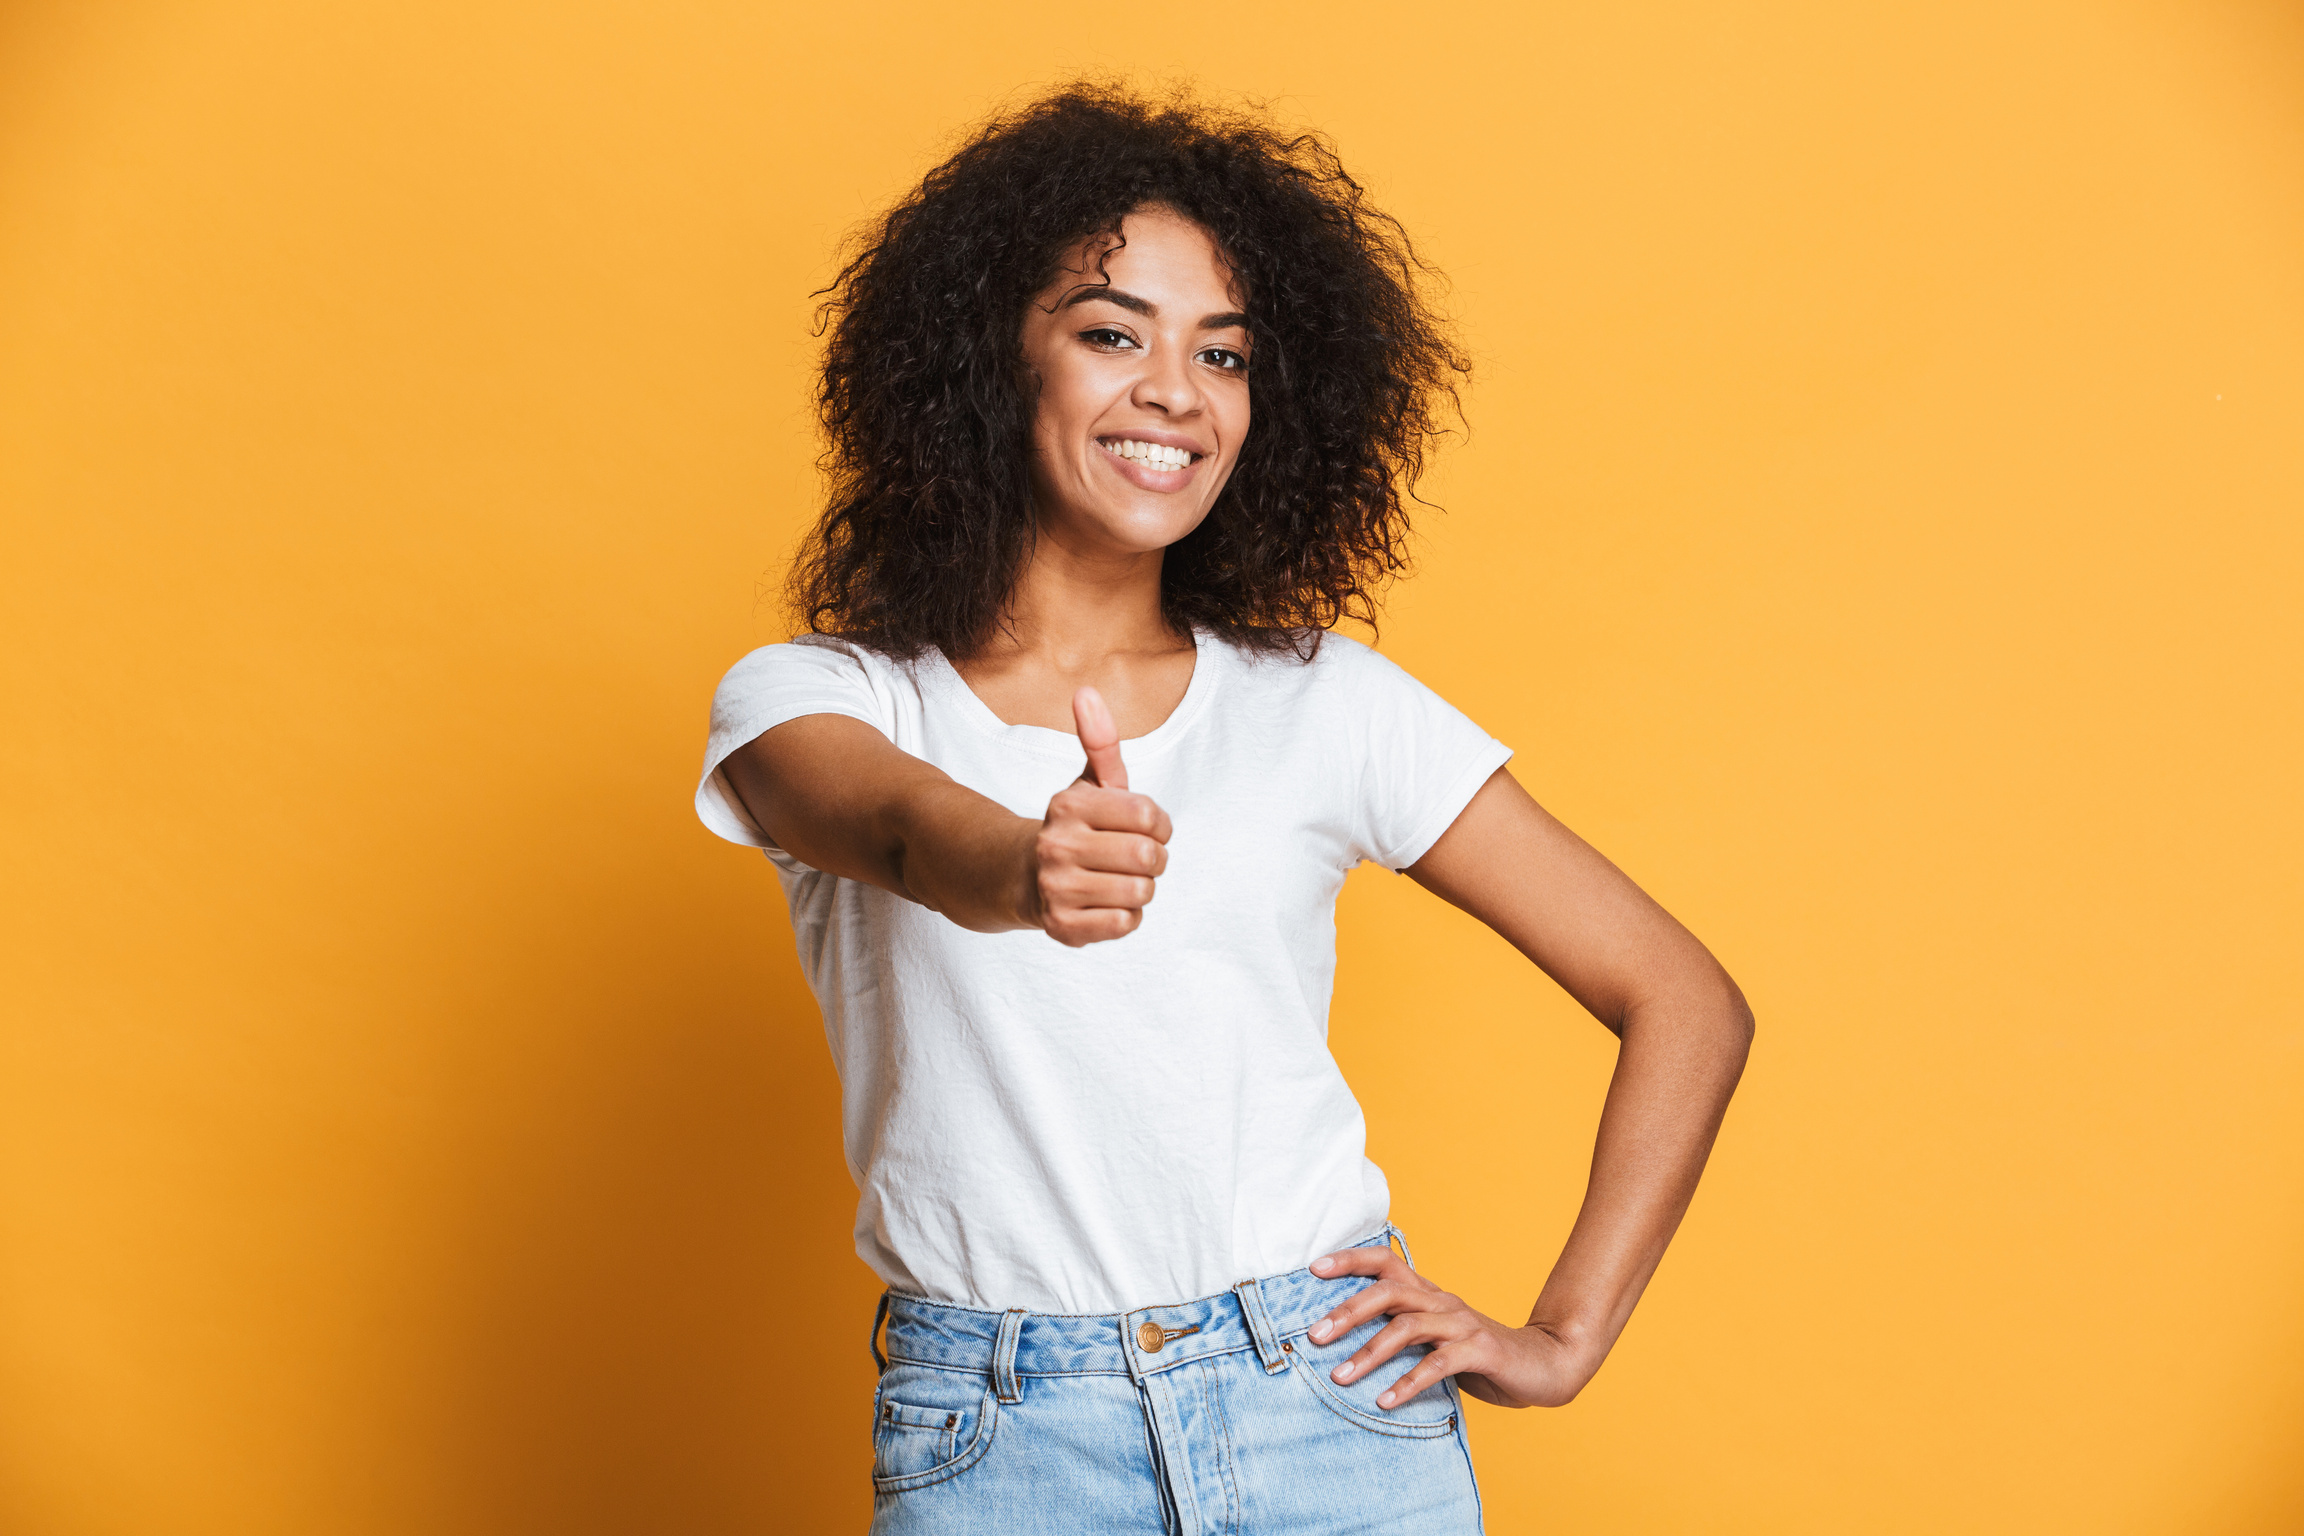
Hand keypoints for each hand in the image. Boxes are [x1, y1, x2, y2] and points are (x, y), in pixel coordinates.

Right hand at [1030, 687, 1171, 946]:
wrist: (1026, 876)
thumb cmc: (1077, 827)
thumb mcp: (1091, 783)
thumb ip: (1100, 741)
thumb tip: (1086, 691)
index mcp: (1069, 805)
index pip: (1151, 817)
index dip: (1160, 825)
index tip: (1145, 828)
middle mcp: (1057, 845)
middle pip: (1149, 858)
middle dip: (1154, 859)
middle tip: (1134, 857)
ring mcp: (1056, 888)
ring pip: (1140, 893)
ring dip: (1141, 889)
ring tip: (1118, 879)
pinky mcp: (1061, 927)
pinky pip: (1125, 924)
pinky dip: (1126, 916)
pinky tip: (1105, 902)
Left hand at [1306, 1245, 1602, 1409]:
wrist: (1544, 1365)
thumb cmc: (1479, 1356)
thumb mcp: (1435, 1339)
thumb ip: (1401, 1334)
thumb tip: (1345, 1343)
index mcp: (1429, 1293)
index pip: (1385, 1263)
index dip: (1350, 1260)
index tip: (1313, 1269)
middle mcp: (1442, 1301)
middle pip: (1388, 1292)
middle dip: (1347, 1312)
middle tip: (1315, 1336)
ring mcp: (1461, 1324)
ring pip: (1407, 1327)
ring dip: (1370, 1352)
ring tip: (1341, 1377)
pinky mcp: (1480, 1351)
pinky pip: (1437, 1364)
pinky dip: (1408, 1382)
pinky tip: (1385, 1402)